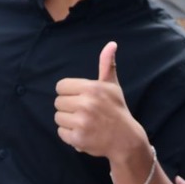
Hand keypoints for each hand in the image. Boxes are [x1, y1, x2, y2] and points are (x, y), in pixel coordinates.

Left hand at [54, 42, 143, 159]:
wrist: (126, 139)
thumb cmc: (116, 109)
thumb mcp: (112, 86)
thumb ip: (106, 65)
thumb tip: (111, 44)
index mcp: (92, 88)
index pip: (61, 86)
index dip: (69, 93)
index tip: (80, 98)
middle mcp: (86, 104)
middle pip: (58, 102)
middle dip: (69, 107)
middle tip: (84, 112)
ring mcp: (82, 122)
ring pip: (58, 117)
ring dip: (68, 121)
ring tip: (83, 122)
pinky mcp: (78, 139)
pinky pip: (61, 132)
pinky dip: (69, 135)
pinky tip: (83, 133)